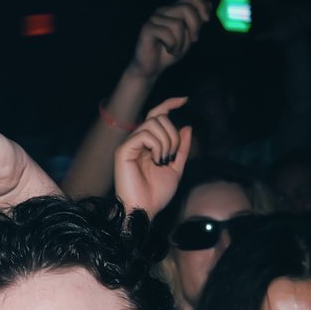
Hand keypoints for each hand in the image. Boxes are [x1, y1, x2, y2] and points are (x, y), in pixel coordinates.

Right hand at [111, 98, 190, 220]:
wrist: (145, 210)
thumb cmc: (157, 193)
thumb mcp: (176, 168)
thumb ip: (181, 148)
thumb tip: (187, 126)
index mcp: (147, 144)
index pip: (157, 115)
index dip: (169, 103)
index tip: (185, 100)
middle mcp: (136, 141)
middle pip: (158, 117)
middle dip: (172, 133)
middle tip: (172, 155)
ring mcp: (129, 144)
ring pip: (153, 123)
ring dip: (166, 140)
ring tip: (164, 160)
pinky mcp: (124, 150)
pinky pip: (145, 134)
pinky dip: (157, 146)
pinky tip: (157, 161)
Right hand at [130, 0, 210, 80]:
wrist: (152, 68)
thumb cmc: (170, 51)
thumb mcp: (188, 36)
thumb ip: (197, 22)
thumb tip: (209, 5)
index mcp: (174, 9)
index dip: (202, 5)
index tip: (207, 20)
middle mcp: (163, 11)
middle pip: (187, 8)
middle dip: (195, 26)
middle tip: (194, 40)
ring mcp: (154, 18)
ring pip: (178, 24)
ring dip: (182, 42)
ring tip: (176, 49)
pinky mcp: (147, 28)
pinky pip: (168, 34)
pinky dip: (173, 46)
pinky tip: (169, 50)